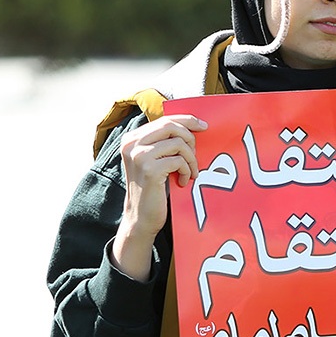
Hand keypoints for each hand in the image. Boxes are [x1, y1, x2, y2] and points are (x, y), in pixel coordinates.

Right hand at [113, 114, 206, 278]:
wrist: (141, 216)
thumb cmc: (153, 187)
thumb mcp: (155, 160)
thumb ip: (164, 143)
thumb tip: (193, 126)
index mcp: (132, 138)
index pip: (163, 119)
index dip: (186, 120)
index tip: (204, 125)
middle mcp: (131, 144)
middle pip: (171, 127)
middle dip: (190, 139)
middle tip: (195, 156)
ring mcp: (139, 155)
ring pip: (178, 144)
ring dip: (191, 159)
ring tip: (189, 172)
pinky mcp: (149, 168)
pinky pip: (179, 161)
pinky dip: (187, 170)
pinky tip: (183, 181)